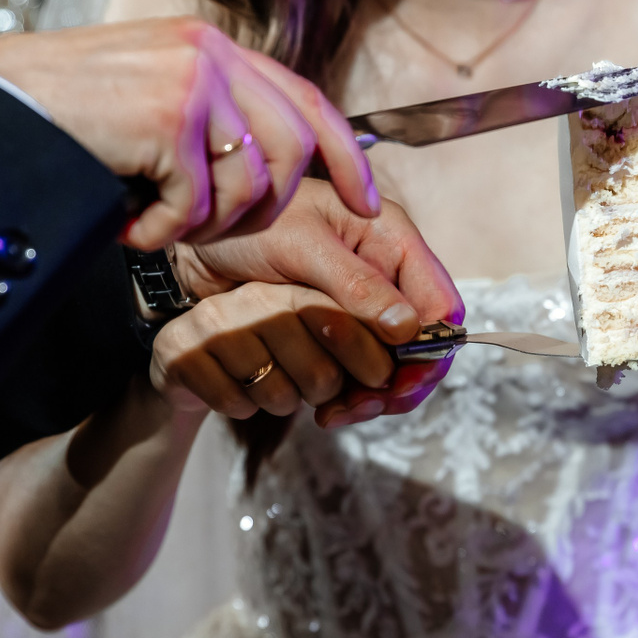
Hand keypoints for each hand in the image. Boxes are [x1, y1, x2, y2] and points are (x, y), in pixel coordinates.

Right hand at [0, 18, 378, 248]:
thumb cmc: (61, 118)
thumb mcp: (150, 97)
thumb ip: (212, 112)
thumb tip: (278, 163)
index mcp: (212, 45)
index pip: (307, 100)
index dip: (346, 156)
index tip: (367, 201)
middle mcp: (211, 53)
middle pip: (291, 155)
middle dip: (260, 211)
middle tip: (204, 232)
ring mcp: (191, 83)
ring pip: (248, 186)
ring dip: (203, 226)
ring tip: (155, 223)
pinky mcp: (168, 119)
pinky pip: (195, 205)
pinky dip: (160, 232)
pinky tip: (125, 223)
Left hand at [157, 182, 462, 423]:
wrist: (197, 236)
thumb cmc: (246, 223)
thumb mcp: (301, 246)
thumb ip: (356, 284)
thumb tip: (408, 329)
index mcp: (393, 239)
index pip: (440, 306)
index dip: (430, 353)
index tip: (398, 389)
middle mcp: (386, 272)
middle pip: (422, 343)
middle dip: (398, 384)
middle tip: (358, 410)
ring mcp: (361, 302)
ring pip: (392, 363)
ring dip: (371, 395)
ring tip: (332, 414)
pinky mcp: (335, 326)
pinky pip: (358, 369)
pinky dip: (347, 393)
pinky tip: (322, 407)